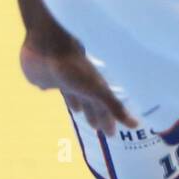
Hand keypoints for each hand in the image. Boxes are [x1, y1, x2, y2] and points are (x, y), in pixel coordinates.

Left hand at [20, 35, 136, 134]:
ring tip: (76, 111)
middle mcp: (79, 86)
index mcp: (92, 90)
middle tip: (96, 129)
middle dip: (93, 115)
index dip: (106, 121)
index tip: (110, 133)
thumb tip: (137, 125)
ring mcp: (60, 80)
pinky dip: (47, 88)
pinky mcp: (41, 76)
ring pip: (70, 95)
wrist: (50, 45)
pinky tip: (44, 88)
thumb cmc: (76, 68)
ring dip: (75, 103)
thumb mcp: (99, 91)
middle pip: (87, 104)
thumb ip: (115, 107)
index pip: (102, 109)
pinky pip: (46, 85)